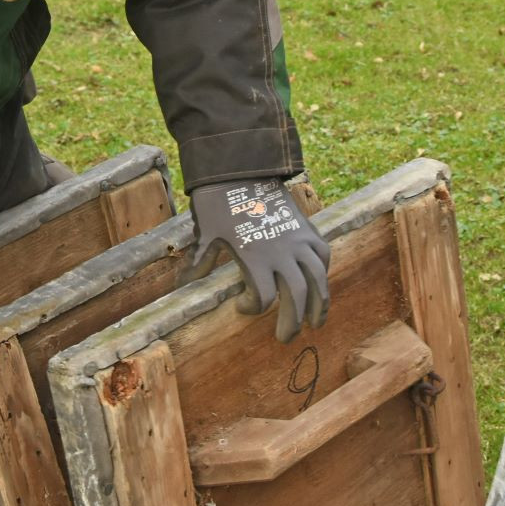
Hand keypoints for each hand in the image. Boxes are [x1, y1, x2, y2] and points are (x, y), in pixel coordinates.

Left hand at [187, 179, 329, 342]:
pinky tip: (319, 282)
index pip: (261, 299)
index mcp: (255, 258)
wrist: (243, 167)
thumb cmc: (220, 201)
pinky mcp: (307, 228)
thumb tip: (181, 285)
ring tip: (316, 323)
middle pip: (295, 298)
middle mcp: (282, 253)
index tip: (241, 306)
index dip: (251, 308)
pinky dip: (322, 271)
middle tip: (285, 338)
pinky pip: (322, 254)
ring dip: (319, 304)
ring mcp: (298, 240)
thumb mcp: (206, 233)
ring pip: (317, 280)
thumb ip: (199, 262)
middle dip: (292, 322)